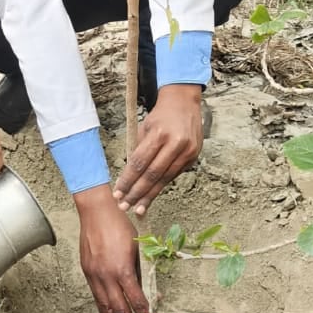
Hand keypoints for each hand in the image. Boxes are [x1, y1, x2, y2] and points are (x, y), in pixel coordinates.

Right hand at [76, 185, 149, 312]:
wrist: (95, 208)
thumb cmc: (118, 223)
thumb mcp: (135, 248)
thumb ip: (138, 273)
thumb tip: (143, 293)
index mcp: (122, 269)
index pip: (136, 301)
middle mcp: (106, 274)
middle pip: (118, 310)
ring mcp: (94, 273)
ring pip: (103, 307)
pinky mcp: (86, 269)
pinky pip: (96, 295)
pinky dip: (102, 310)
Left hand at [113, 84, 202, 215]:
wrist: (184, 103)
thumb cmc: (160, 115)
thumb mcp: (145, 127)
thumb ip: (139, 149)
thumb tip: (130, 174)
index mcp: (158, 134)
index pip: (140, 162)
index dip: (128, 180)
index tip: (118, 193)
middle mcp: (175, 144)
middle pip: (153, 175)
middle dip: (137, 193)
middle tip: (125, 206)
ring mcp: (187, 152)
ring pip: (165, 179)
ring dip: (150, 195)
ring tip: (138, 208)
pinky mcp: (194, 157)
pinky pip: (174, 175)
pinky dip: (161, 185)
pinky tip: (152, 194)